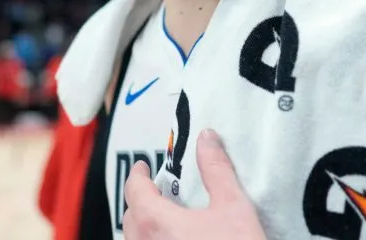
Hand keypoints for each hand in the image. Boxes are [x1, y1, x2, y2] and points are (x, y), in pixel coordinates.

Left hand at [122, 129, 265, 239]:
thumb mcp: (234, 208)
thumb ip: (216, 170)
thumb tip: (207, 138)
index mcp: (156, 222)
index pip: (134, 190)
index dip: (138, 174)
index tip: (143, 166)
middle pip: (131, 217)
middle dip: (140, 200)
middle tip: (157, 190)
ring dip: (143, 227)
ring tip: (165, 219)